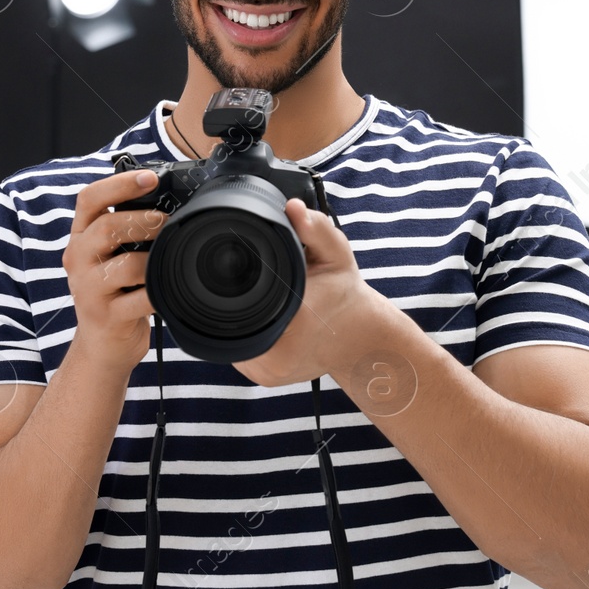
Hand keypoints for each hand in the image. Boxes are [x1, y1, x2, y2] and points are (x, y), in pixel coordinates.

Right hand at [62, 169, 167, 377]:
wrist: (102, 345)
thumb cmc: (113, 293)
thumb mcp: (109, 256)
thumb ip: (124, 230)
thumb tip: (163, 199)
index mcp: (80, 238)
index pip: (89, 199)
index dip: (120, 183)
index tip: (150, 177)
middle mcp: (78, 259)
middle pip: (107, 227)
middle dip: (144, 220)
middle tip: (167, 221)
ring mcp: (89, 289)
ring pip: (125, 265)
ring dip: (154, 259)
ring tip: (168, 258)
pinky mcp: (107, 316)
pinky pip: (139, 299)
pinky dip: (159, 291)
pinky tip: (167, 288)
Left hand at [232, 198, 388, 387]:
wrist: (361, 339)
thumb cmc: (345, 295)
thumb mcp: (336, 255)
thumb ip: (315, 228)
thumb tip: (292, 208)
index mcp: (290, 324)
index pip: (237, 303)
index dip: (227, 284)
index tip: (231, 270)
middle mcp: (276, 356)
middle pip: (226, 321)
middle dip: (231, 299)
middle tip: (247, 282)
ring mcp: (268, 374)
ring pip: (229, 338)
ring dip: (234, 318)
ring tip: (256, 301)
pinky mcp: (265, 380)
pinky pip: (238, 352)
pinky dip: (242, 334)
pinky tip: (257, 320)